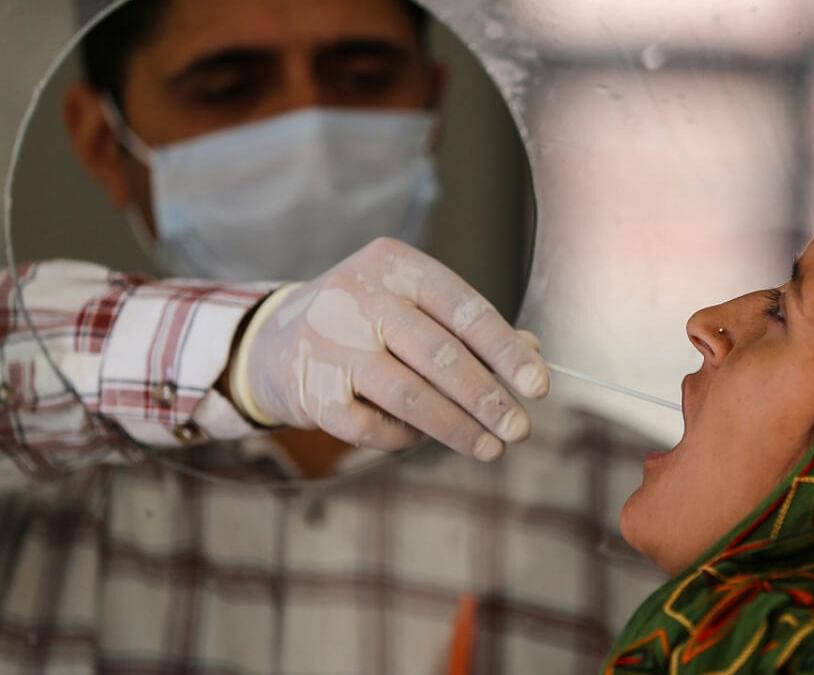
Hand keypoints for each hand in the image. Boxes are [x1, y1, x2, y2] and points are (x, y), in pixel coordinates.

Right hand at [230, 237, 548, 460]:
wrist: (273, 341)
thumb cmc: (366, 323)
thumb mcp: (412, 307)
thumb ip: (469, 328)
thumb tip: (533, 354)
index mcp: (394, 264)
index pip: (464, 308)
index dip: (506, 350)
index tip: (539, 386)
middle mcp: (358, 296)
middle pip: (440, 355)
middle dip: (487, 398)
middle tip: (519, 429)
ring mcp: (330, 343)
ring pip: (410, 395)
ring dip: (456, 428)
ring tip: (490, 448)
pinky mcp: (312, 390)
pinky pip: (373, 427)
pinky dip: (404, 438)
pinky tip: (422, 439)